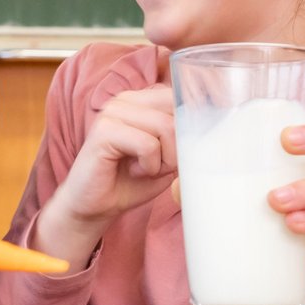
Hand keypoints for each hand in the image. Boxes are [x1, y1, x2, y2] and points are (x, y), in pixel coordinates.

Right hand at [36, 86, 175, 267]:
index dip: (191, 123)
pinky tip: (136, 172)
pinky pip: (148, 144)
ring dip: (165, 158)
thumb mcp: (167, 158)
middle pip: (176, 109)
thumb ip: (183, 138)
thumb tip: (209, 127)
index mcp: (140, 100)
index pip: (179, 96)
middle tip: (164, 165)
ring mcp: (113, 112)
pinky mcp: (104, 131)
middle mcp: (126, 99)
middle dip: (179, 144)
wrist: (94, 207)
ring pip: (165, 127)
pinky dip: (150, 165)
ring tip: (147, 169)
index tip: (189, 148)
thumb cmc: (131, 182)